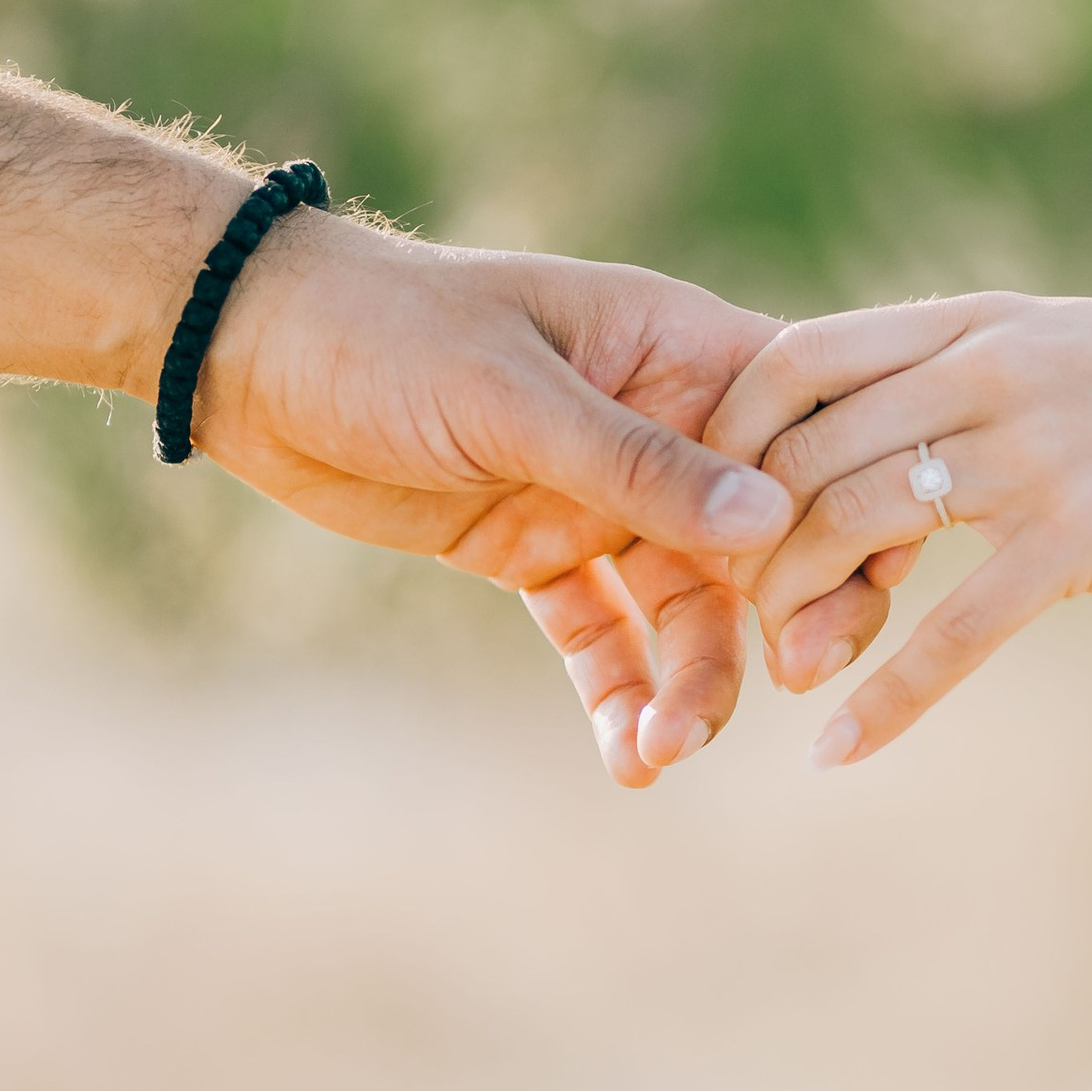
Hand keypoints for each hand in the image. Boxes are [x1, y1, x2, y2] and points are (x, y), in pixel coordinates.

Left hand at [193, 219, 801, 786]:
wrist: (250, 354)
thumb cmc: (385, 331)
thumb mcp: (510, 395)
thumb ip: (637, 464)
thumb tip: (772, 524)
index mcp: (679, 349)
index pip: (804, 434)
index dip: (840, 516)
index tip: (837, 596)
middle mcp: (661, 424)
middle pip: (764, 538)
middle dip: (777, 621)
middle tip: (780, 689)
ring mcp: (601, 495)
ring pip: (686, 606)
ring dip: (689, 681)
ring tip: (664, 750)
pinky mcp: (540, 552)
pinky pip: (604, 636)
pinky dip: (620, 696)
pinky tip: (628, 759)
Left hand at [706, 291, 1091, 766]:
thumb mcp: (1064, 349)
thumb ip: (964, 371)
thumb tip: (867, 415)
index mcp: (971, 322)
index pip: (791, 358)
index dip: (725, 434)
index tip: (706, 503)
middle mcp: (985, 371)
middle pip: (803, 454)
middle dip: (747, 541)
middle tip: (731, 609)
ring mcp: (1033, 450)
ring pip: (855, 529)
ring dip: (797, 611)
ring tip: (777, 671)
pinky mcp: (1084, 535)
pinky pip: (955, 629)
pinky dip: (887, 697)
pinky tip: (841, 748)